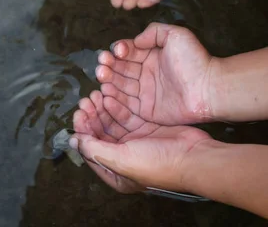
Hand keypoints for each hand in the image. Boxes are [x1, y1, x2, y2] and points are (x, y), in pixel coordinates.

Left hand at [71, 90, 211, 192]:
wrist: (193, 156)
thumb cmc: (158, 163)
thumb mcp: (121, 159)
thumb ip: (95, 149)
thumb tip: (74, 141)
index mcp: (115, 173)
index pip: (91, 150)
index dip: (82, 131)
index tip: (79, 113)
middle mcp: (124, 158)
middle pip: (100, 135)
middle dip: (92, 117)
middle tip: (86, 100)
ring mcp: (136, 143)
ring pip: (112, 123)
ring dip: (103, 109)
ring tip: (96, 94)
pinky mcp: (146, 130)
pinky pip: (127, 116)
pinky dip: (117, 106)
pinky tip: (110, 96)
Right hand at [95, 23, 218, 124]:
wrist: (209, 89)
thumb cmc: (195, 60)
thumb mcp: (176, 35)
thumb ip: (154, 32)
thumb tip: (135, 41)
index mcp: (151, 57)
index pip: (128, 52)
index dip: (119, 51)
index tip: (117, 51)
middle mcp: (145, 74)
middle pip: (120, 69)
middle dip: (109, 65)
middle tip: (103, 64)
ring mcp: (145, 93)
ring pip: (120, 85)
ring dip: (109, 79)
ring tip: (101, 75)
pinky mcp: (146, 110)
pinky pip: (126, 104)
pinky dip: (114, 98)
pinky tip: (105, 91)